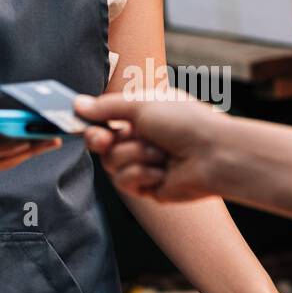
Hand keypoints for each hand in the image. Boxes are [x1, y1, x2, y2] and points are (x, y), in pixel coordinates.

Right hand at [74, 91, 225, 202]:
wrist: (215, 154)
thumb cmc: (185, 122)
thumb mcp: (141, 104)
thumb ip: (106, 107)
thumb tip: (77, 104)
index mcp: (141, 116)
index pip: (104, 121)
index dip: (91, 124)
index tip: (81, 123)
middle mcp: (141, 139)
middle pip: (101, 145)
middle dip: (102, 141)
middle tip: (107, 139)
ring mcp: (144, 164)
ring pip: (111, 163)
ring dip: (134, 155)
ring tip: (159, 153)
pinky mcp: (148, 188)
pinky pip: (125, 182)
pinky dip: (141, 174)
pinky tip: (161, 171)